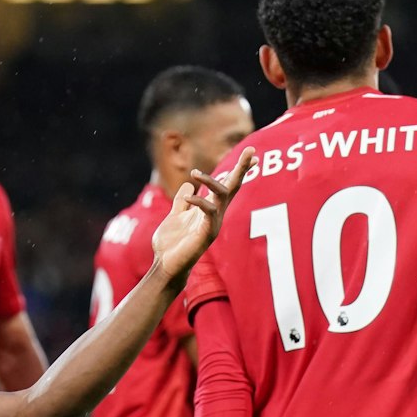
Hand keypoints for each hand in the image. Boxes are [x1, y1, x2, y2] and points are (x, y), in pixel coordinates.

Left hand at [152, 148, 255, 285]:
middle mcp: (215, 215)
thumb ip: (181, 203)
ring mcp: (212, 224)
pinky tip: (189, 195)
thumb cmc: (171, 245)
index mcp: (209, 210)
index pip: (226, 186)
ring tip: (195, 173)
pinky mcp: (206, 234)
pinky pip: (209, 212)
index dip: (237, 170)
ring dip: (212, 181)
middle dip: (242, 169)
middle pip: (233, 187)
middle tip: (252, 150)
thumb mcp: (174, 217)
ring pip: (222, 196)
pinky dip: (200, 201)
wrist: (165, 266)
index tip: (250, 152)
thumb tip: (187, 185)